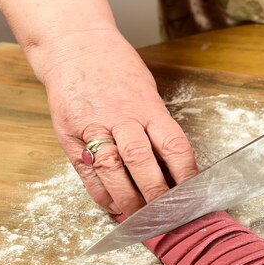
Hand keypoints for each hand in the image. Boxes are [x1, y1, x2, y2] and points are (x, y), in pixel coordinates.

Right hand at [39, 29, 197, 215]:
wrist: (75, 47)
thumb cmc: (119, 74)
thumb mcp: (148, 95)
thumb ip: (158, 130)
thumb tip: (176, 170)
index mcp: (148, 108)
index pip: (173, 146)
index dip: (185, 174)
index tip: (193, 196)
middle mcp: (121, 118)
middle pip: (141, 161)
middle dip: (155, 193)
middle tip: (167, 215)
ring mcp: (93, 127)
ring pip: (112, 169)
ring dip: (127, 199)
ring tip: (139, 217)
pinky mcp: (70, 137)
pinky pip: (87, 173)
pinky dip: (101, 195)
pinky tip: (114, 207)